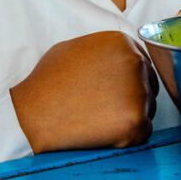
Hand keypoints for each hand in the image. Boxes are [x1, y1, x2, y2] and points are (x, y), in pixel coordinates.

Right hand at [9, 31, 157, 152]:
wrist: (32, 115)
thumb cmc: (47, 83)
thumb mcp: (74, 48)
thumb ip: (103, 49)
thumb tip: (118, 53)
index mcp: (121, 42)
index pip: (141, 62)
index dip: (129, 80)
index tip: (114, 92)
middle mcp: (135, 62)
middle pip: (148, 84)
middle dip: (132, 98)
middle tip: (104, 109)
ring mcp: (137, 91)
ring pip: (148, 108)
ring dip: (130, 117)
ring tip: (99, 119)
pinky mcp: (135, 120)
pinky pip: (144, 132)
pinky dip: (128, 137)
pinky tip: (104, 133)